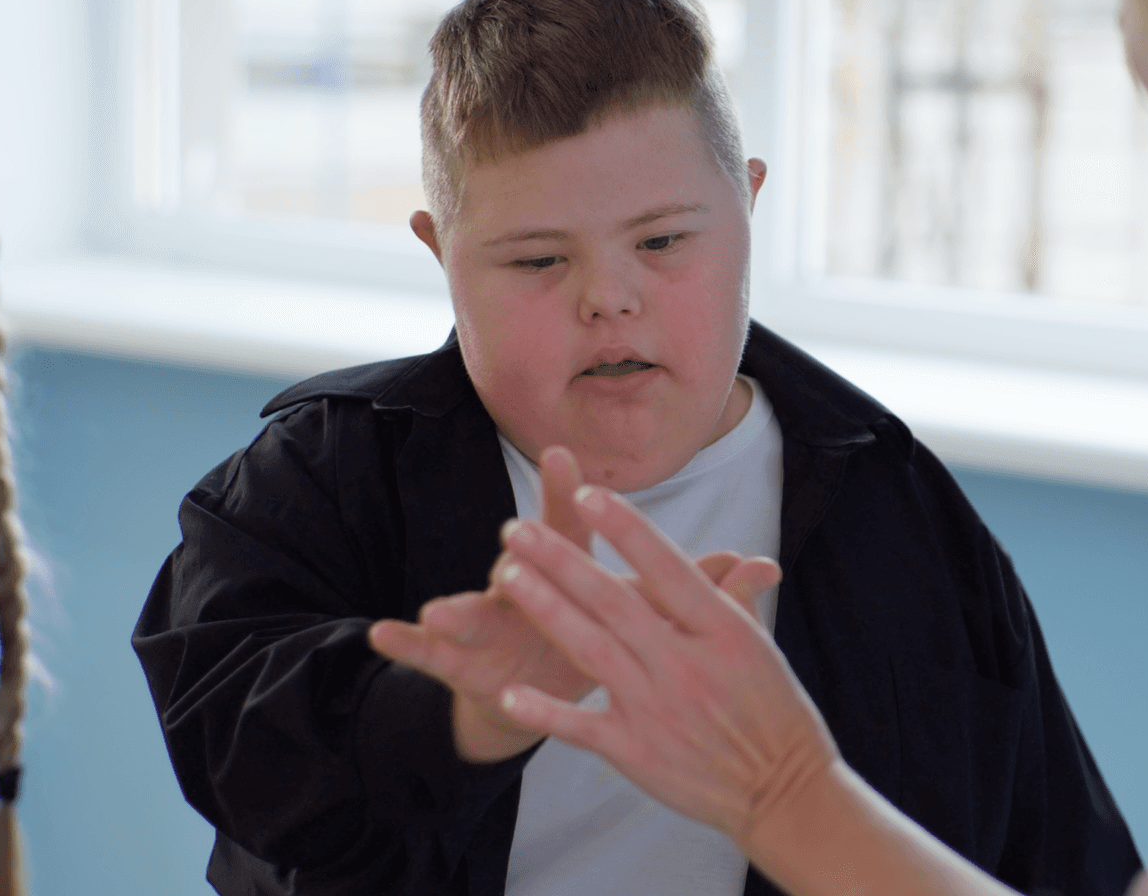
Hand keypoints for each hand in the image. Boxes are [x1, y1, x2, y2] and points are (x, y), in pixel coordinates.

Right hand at [369, 446, 775, 761]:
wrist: (543, 693)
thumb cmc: (602, 638)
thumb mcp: (651, 617)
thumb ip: (703, 591)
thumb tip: (766, 565)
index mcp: (576, 573)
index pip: (576, 529)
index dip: (572, 497)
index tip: (565, 453)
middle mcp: (530, 587)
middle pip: (524, 565)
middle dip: (520, 551)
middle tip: (512, 529)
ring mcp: (492, 622)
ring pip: (473, 611)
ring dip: (455, 610)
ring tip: (433, 611)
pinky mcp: (464, 661)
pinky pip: (432, 657)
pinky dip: (408, 648)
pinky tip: (381, 636)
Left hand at [491, 485, 829, 845]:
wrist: (784, 790)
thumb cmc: (776, 714)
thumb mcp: (761, 648)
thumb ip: (736, 602)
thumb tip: (749, 560)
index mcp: (722, 630)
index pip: (666, 566)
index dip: (625, 528)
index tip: (586, 494)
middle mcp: (686, 662)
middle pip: (614, 600)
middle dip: (562, 559)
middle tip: (518, 528)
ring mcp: (658, 707)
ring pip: (591, 648)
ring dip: (546, 609)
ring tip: (508, 577)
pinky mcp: (637, 752)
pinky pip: (581, 727)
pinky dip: (545, 711)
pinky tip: (509, 694)